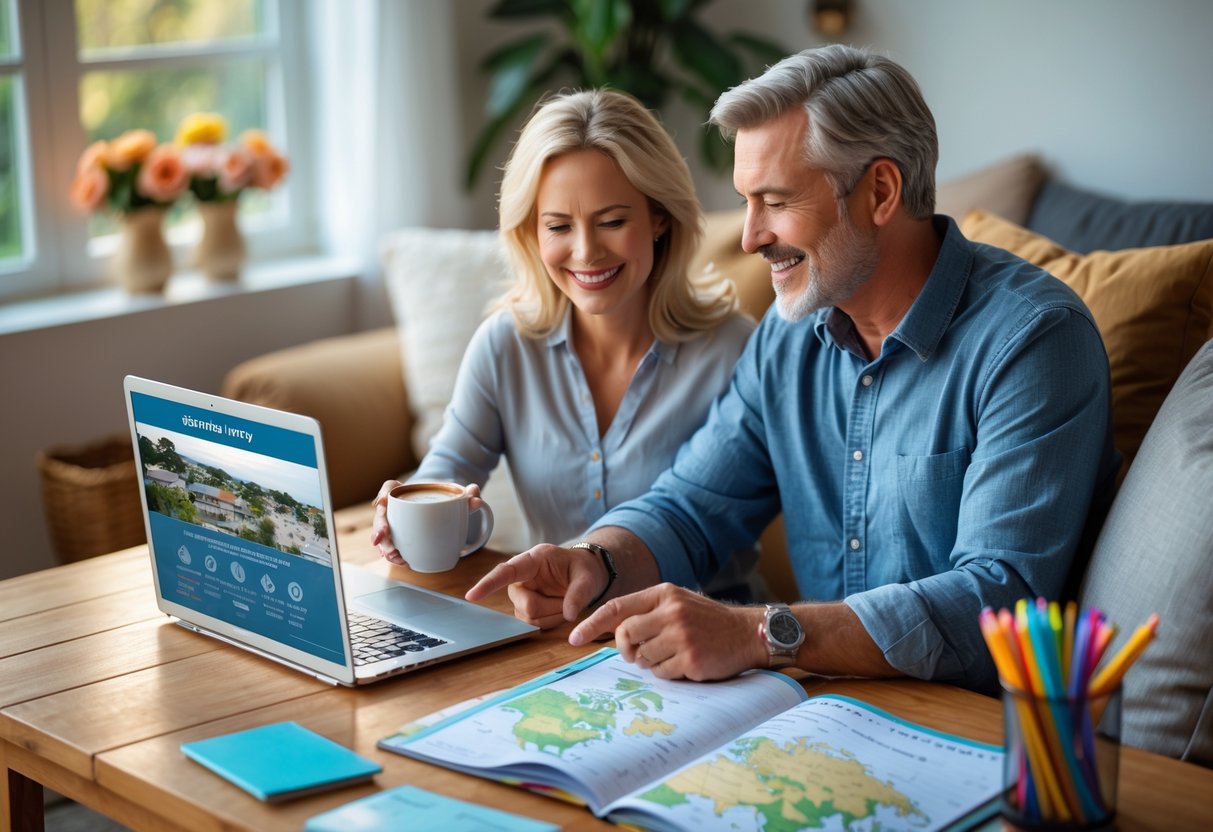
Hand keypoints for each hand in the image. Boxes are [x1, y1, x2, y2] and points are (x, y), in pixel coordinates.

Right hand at [370, 479, 404, 564]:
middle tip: (395, 555)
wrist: (410, 496)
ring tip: (404, 562)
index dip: (378, 532)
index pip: (379, 524)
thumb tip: (380, 501)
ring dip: (394, 558)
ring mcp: (391, 536)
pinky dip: (401, 559)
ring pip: (388, 551)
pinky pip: (398, 553)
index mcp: (382, 515)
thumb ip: (385, 491)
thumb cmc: (399, 491)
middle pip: (382, 542)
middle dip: (387, 550)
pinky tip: (408, 563)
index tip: (378, 539)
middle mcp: (384, 528)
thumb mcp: (391, 486)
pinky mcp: (400, 541)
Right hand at [372, 480, 484, 565]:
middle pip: (381, 516)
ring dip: (385, 547)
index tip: (383, 502)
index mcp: (402, 491)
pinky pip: (390, 547)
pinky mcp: (397, 539)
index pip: (388, 488)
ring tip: (396, 557)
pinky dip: (392, 556)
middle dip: (379, 528)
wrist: (439, 510)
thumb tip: (475, 497)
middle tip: (384, 538)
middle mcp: (394, 508)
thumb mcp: (456, 496)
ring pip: (382, 536)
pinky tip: (401, 562)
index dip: (382, 495)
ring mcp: (393, 525)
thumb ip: (467, 495)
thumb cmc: (443, 500)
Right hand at [465, 544, 604, 628]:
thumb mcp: (588, 576)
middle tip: (570, 601)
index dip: (488, 583)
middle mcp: (522, 578)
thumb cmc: (584, 569)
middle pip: (526, 604)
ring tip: (565, 602)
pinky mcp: (525, 609)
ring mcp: (522, 595)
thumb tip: (569, 614)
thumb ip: (579, 594)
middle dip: (552, 607)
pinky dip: (551, 621)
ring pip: (529, 617)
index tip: (472, 596)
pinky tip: (559, 610)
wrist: (585, 575)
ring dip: (553, 615)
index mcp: (533, 560)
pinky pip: (534, 624)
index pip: (506, 571)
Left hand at [570, 583, 766, 680]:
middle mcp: (671, 611)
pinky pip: (661, 673)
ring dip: (651, 661)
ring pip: (642, 657)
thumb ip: (648, 612)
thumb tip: (613, 631)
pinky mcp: (691, 659)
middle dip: (627, 648)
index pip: (617, 608)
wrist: (749, 633)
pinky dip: (668, 672)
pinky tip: (686, 663)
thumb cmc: (708, 621)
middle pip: (625, 635)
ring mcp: (681, 636)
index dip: (591, 624)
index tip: (573, 638)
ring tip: (674, 653)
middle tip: (640, 652)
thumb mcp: (678, 603)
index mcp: (664, 594)